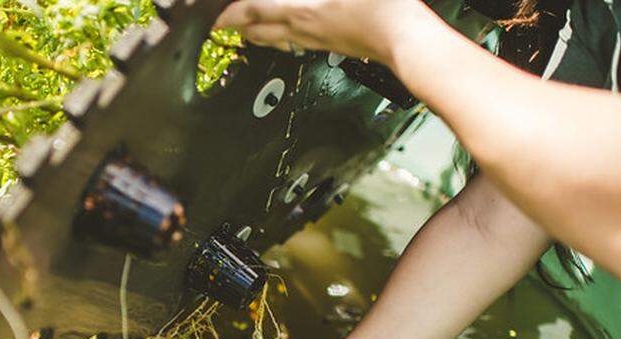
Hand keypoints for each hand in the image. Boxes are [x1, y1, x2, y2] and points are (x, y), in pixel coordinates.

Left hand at [214, 0, 424, 62]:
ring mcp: (316, 42)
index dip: (230, 13)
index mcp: (301, 10)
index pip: (253, 11)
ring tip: (246, 30)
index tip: (216, 16)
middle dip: (237, 27)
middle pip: (257, 33)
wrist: (404, 39)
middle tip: (223, 23)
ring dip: (256, 35)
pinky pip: (293, 45)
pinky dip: (279, 40)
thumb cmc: (384, 7)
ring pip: (274, 42)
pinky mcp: (329, 47)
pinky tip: (284, 37)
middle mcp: (303, 30)